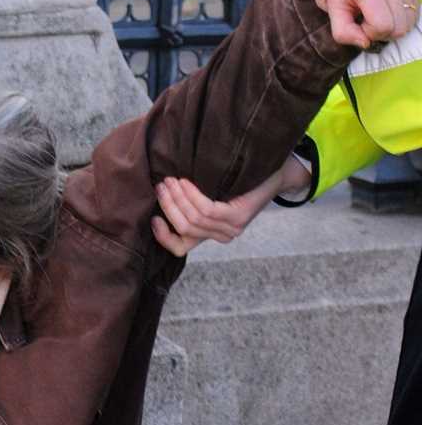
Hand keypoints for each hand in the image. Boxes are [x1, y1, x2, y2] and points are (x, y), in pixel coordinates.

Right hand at [151, 157, 307, 257]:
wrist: (272, 175)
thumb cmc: (238, 182)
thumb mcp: (211, 195)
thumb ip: (191, 203)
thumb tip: (159, 194)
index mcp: (210, 235)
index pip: (180, 248)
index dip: (163, 237)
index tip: (153, 218)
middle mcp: (220, 236)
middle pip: (183, 229)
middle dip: (167, 206)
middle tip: (160, 185)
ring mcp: (230, 229)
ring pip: (193, 219)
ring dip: (177, 198)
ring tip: (170, 180)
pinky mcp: (237, 218)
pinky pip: (207, 210)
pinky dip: (192, 196)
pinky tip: (186, 182)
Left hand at [325, 0, 418, 48]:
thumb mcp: (332, 6)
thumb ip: (342, 30)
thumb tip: (365, 44)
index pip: (382, 25)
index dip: (369, 32)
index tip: (358, 23)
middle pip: (399, 28)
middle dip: (382, 33)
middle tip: (367, 22)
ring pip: (409, 23)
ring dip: (393, 27)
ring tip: (376, 15)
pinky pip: (414, 13)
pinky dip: (401, 18)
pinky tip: (386, 10)